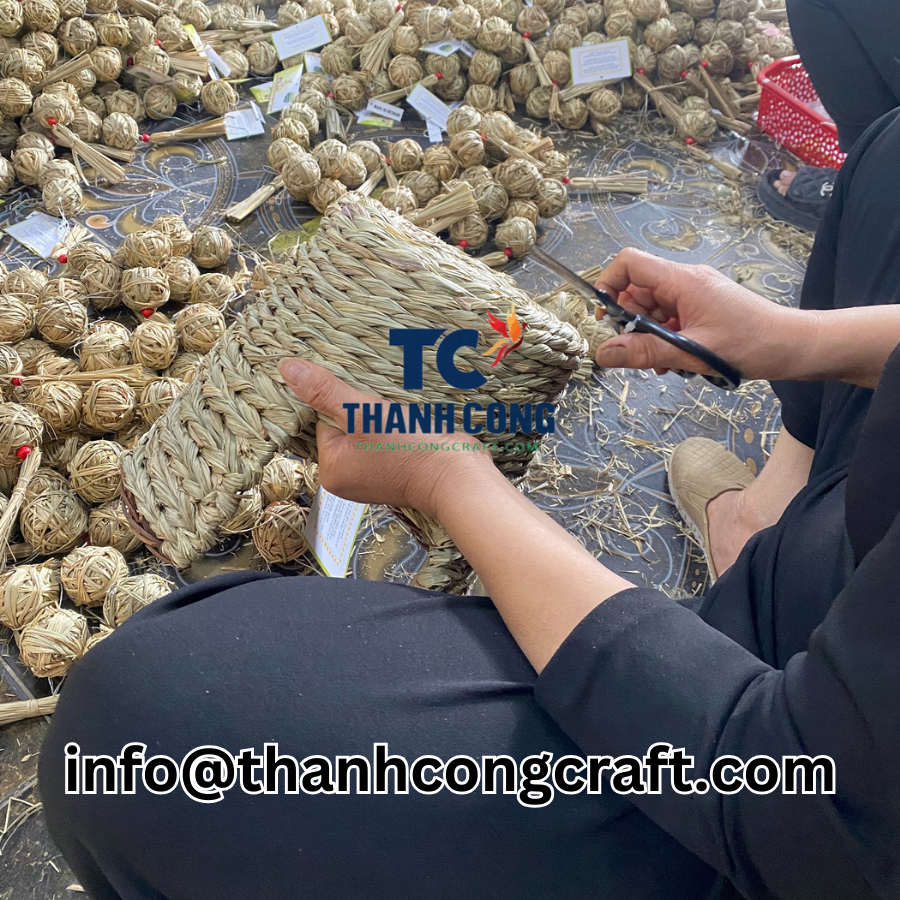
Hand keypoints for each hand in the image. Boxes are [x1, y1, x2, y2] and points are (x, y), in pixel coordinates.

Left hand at [279, 359, 493, 517]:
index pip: (323, 421)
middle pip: (345, 424)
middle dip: (363, 408)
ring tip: (397, 413)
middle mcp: (349, 477)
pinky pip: (386, 438)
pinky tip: (408, 422)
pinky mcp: (397, 469)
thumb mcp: (362, 413)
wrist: (459, 476)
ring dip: (381, 414)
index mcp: (332, 470)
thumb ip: (324, 391)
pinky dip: (396, 426)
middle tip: (383, 406)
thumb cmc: (409, 449)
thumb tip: (286, 369)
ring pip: (367, 429)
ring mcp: (374, 475)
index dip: (341, 402)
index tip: (362, 396)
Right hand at [593, 248, 801, 380]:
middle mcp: (686, 281)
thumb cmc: (751, 344)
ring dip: (648, 336)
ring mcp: (694, 294)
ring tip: (663, 363)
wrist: (794, 346)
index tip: (605, 318)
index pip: (630, 263)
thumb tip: (603, 353)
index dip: (609, 285)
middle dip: (630, 322)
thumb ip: (645, 352)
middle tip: (639, 352)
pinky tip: (676, 361)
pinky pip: (669, 319)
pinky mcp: (702, 308)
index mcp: (682, 280)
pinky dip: (665, 339)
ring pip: (652, 309)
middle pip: (637, 290)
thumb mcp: (692, 352)